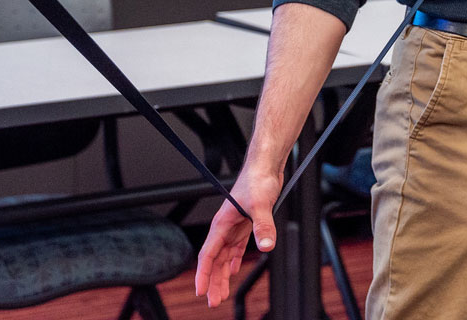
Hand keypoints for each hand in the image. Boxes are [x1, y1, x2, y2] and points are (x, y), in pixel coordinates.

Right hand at [194, 164, 283, 307]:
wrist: (265, 166)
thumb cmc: (258, 179)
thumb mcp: (261, 204)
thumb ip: (263, 225)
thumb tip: (266, 245)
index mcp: (222, 224)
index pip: (208, 254)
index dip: (203, 274)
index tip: (200, 290)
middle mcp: (225, 227)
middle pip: (214, 259)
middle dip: (212, 281)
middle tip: (213, 301)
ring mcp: (235, 226)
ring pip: (224, 256)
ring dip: (222, 274)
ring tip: (222, 292)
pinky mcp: (246, 223)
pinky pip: (236, 247)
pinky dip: (234, 261)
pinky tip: (234, 270)